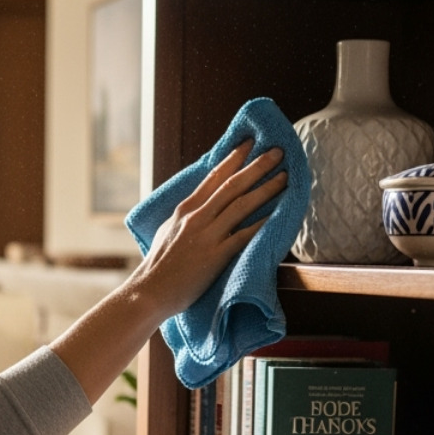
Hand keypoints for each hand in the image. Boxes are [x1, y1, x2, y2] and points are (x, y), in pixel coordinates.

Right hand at [136, 139, 287, 317]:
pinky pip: (243, 236)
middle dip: (256, 166)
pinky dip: (261, 224)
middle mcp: (196, 217)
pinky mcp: (215, 256)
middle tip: (277, 152)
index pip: (213, 176)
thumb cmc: (158, 265)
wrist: (149, 290)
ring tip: (284, 177)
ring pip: (241, 205)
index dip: (233, 158)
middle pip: (232, 185)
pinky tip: (277, 215)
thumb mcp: (168, 230)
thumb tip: (199, 206)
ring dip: (265, 189)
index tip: (249, 143)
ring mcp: (206, 235)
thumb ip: (185, 216)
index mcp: (185, 209)